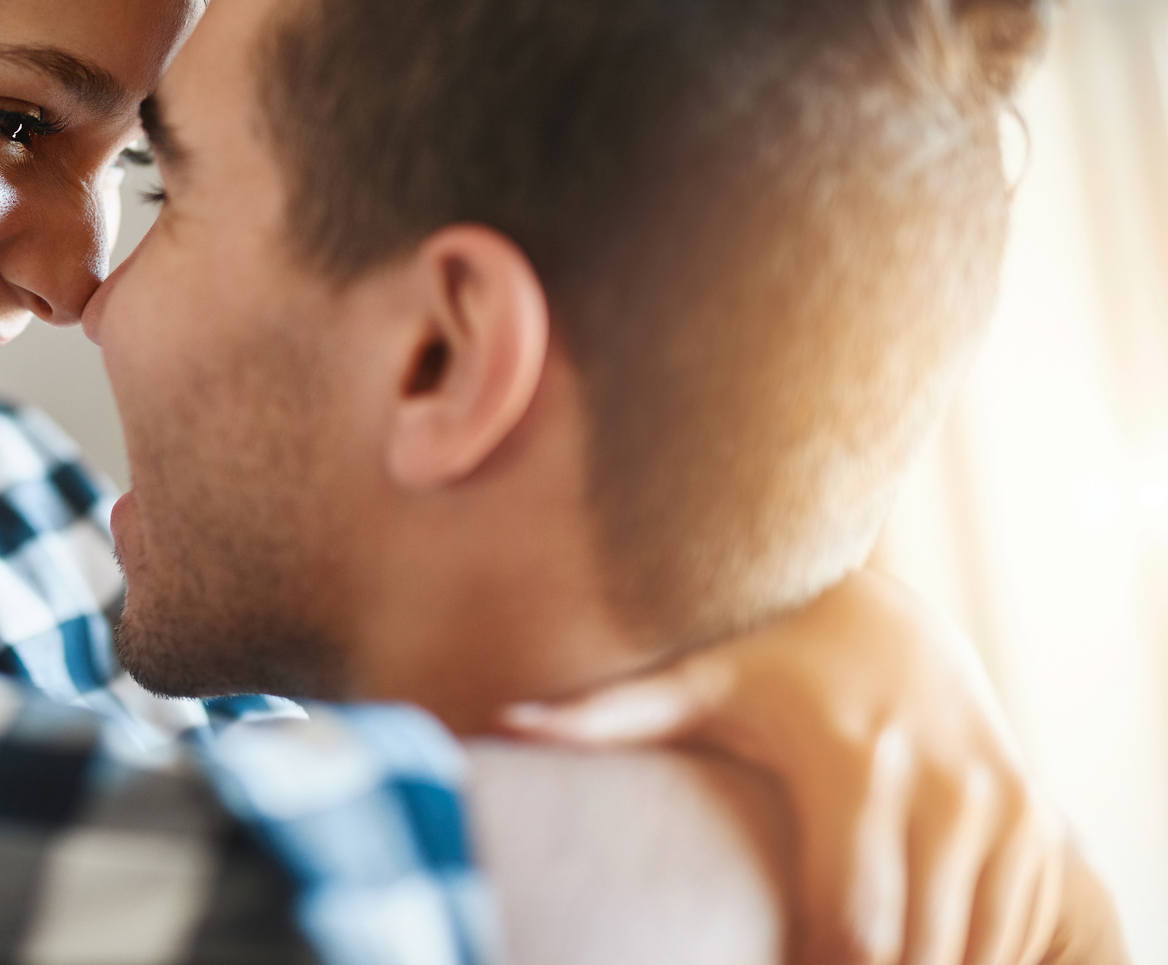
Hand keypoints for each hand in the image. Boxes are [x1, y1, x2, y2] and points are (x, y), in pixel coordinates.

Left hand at [496, 569, 1066, 964]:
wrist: (884, 607)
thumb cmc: (766, 653)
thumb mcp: (690, 678)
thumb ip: (603, 712)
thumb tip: (502, 723)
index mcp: (851, 763)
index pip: (848, 930)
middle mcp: (939, 783)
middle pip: (915, 954)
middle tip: (801, 963)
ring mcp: (999, 803)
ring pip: (975, 954)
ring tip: (845, 957)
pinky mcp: (1034, 816)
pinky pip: (1016, 932)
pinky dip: (975, 961)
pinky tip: (913, 952)